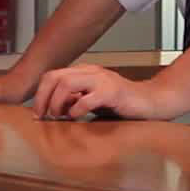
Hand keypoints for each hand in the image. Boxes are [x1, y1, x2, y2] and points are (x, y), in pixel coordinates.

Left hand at [34, 66, 171, 120]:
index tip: (37, 113)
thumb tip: (54, 109)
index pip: (52, 76)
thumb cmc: (122, 103)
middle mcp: (91, 72)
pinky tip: (77, 118)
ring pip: (66, 83)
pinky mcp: (113, 93)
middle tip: (42, 116)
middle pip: (54, 77)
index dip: (40, 94)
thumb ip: (75, 100)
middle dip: (43, 98)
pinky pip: (87, 99)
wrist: (151, 102)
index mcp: (84, 72)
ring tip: (59, 116)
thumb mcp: (93, 100)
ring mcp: (102, 80)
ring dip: (57, 103)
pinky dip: (77, 110)